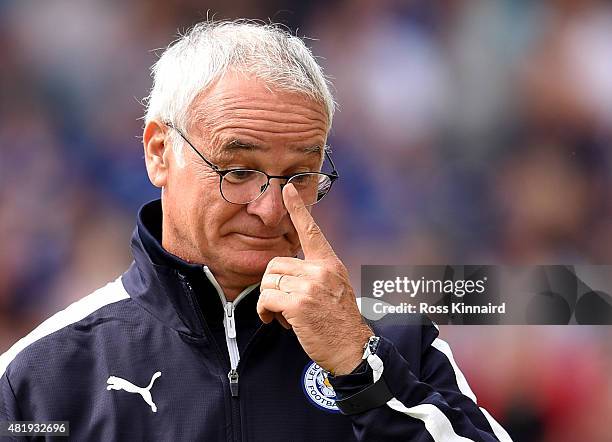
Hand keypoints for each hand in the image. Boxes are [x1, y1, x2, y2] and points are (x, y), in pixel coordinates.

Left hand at [257, 184, 372, 374]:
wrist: (352, 348)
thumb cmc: (339, 321)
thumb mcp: (335, 288)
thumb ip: (315, 274)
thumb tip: (287, 272)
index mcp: (329, 263)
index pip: (311, 230)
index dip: (298, 208)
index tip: (287, 189)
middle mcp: (321, 270)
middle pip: (276, 263)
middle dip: (273, 284)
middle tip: (283, 303)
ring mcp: (310, 286)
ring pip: (269, 281)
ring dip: (269, 300)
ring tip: (283, 314)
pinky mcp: (298, 304)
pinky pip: (266, 298)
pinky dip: (264, 311)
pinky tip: (274, 319)